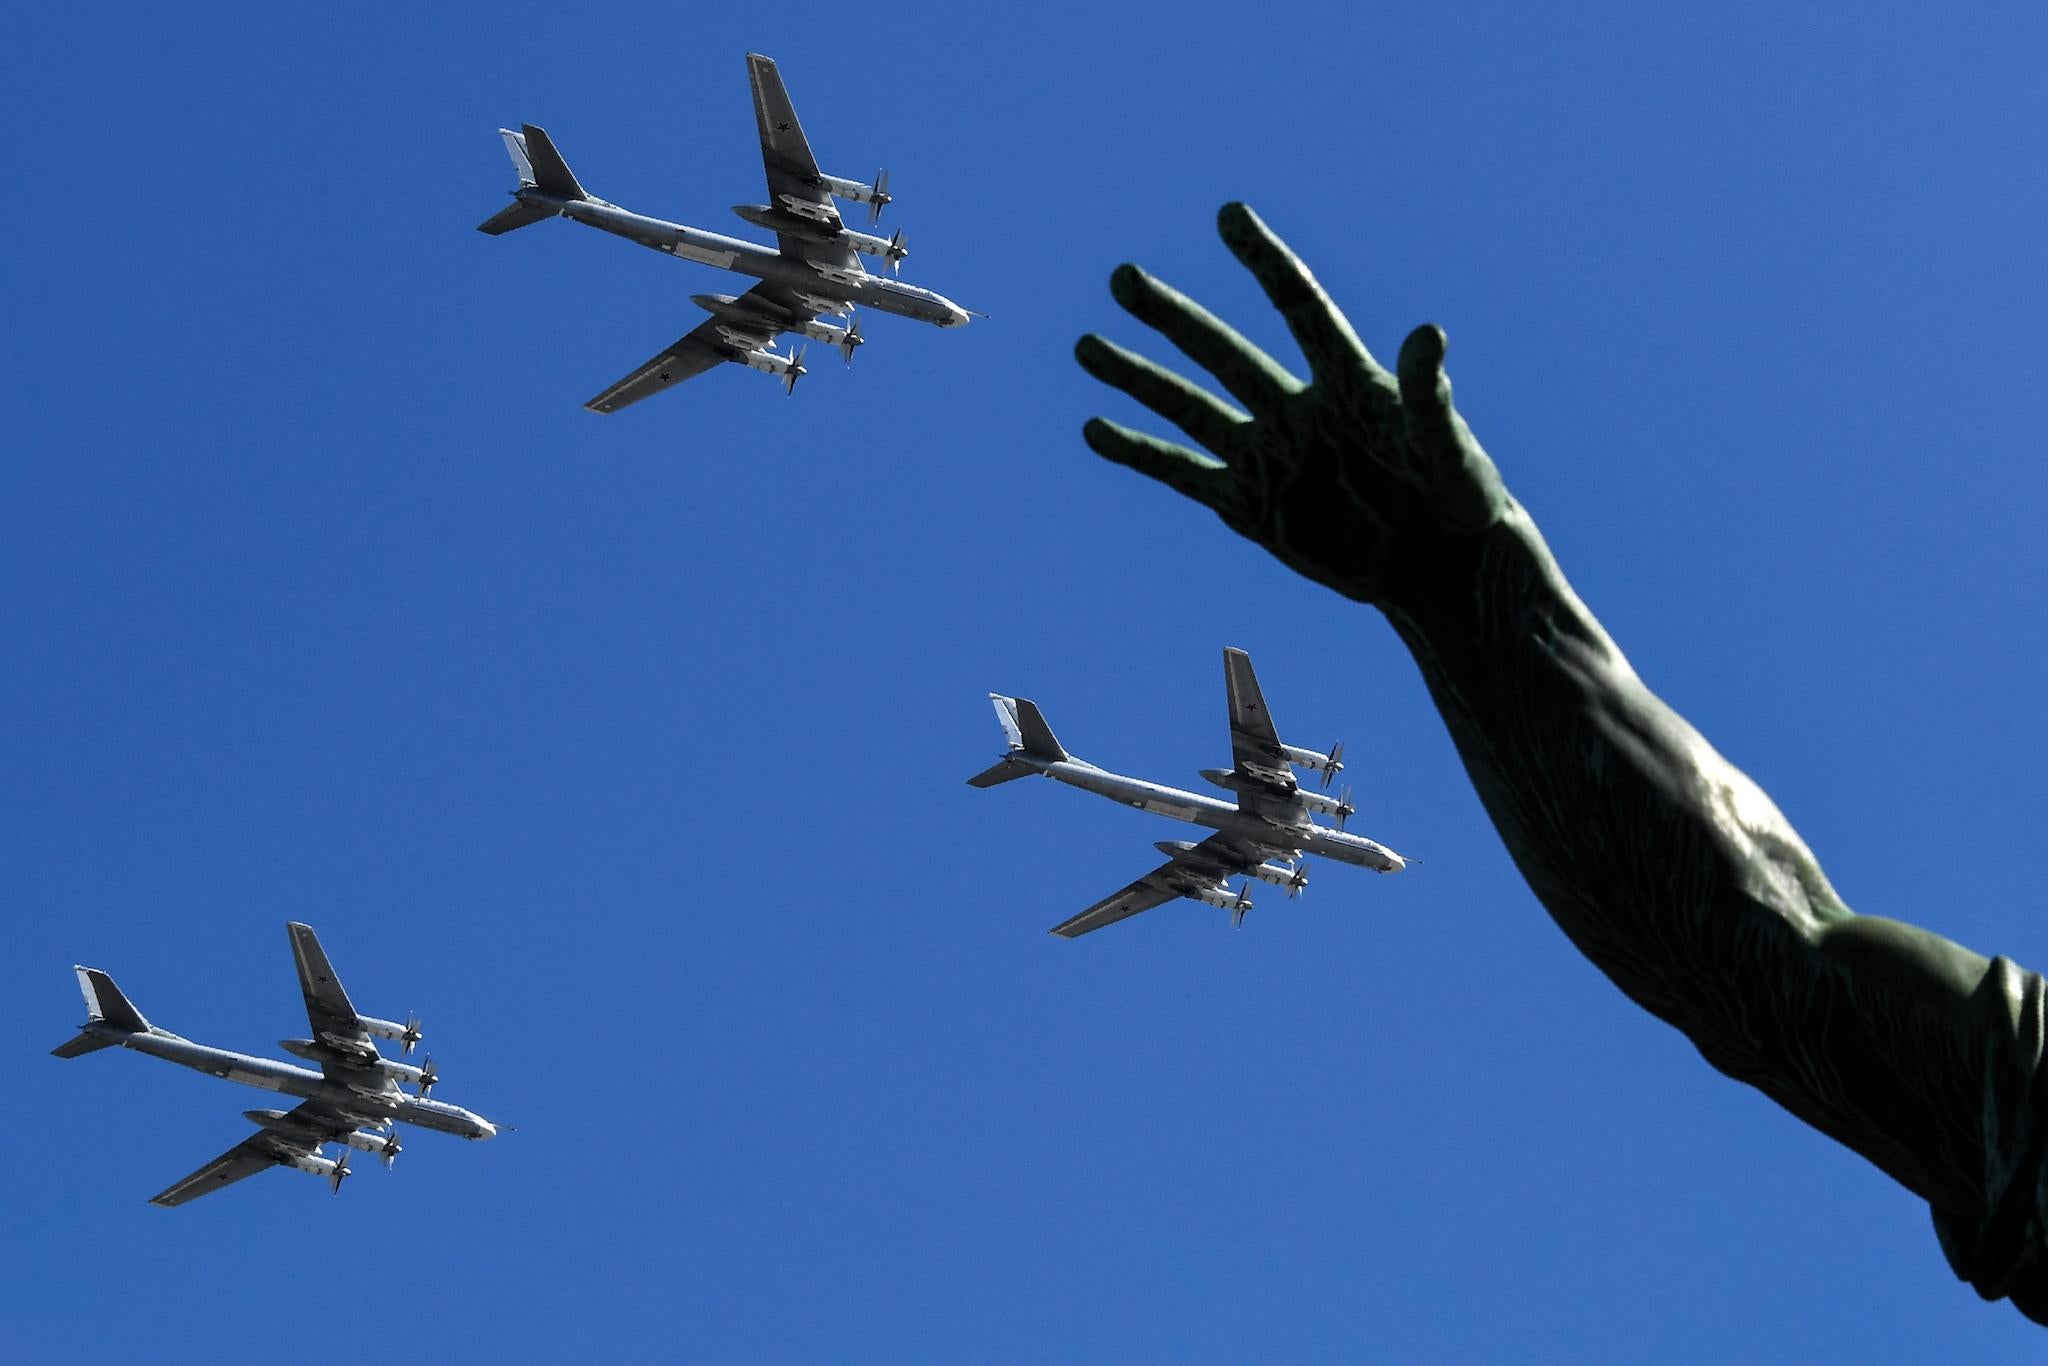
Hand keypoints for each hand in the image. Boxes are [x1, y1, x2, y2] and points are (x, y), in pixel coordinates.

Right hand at [1078, 203, 1508, 611]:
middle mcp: (1297, 407)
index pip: (1298, 306)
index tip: (1229, 215)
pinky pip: (1183, 474)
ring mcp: (1270, 454)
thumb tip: (1427, 333)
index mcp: (1347, 380)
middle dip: (1171, 317)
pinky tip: (1095, 430)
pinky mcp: (1251, 505)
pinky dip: (1139, 453)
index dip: (1264, 262)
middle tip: (1122, 278)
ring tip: (1086, 347)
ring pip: (1189, 408)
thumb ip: (1426, 393)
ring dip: (1138, 378)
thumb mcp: (1447, 446)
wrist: (1442, 564)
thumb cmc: (1460, 496)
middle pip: (1223, 352)